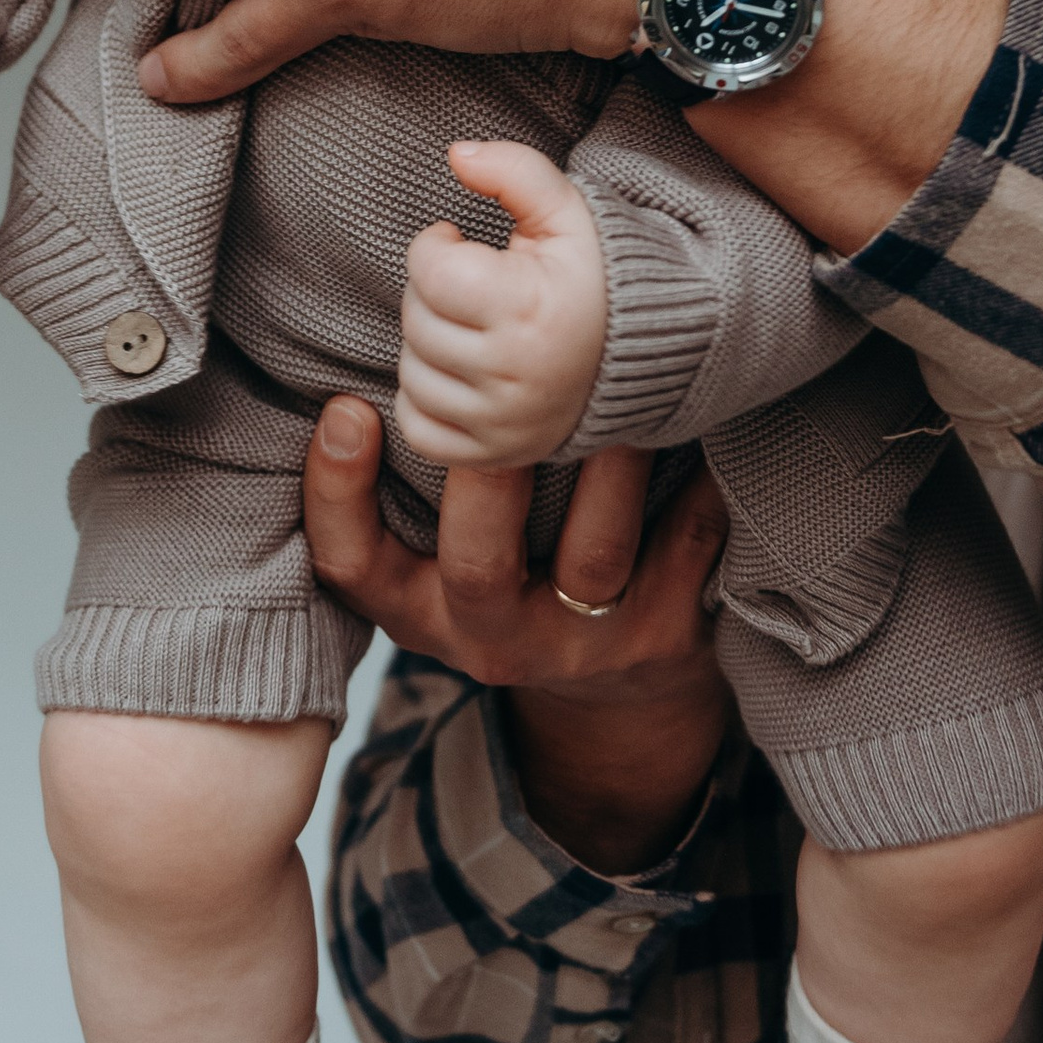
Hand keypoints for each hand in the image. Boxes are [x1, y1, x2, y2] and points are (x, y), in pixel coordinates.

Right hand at [302, 398, 732, 871]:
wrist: (615, 701)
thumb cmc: (511, 583)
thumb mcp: (437, 556)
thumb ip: (407, 478)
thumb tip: (399, 341)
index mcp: (419, 611)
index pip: (354, 566)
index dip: (338, 494)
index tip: (347, 407)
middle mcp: (492, 639)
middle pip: (477, 566)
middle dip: (488, 472)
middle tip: (506, 378)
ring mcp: (583, 646)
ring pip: (594, 557)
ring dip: (610, 463)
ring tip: (619, 378)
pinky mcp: (665, 637)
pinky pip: (685, 548)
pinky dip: (697, 482)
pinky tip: (703, 419)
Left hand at [398, 142, 607, 464]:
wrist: (648, 353)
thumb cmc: (597, 274)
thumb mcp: (568, 210)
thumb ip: (513, 170)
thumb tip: (455, 153)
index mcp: (529, 307)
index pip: (430, 270)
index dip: (436, 245)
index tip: (462, 242)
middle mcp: (514, 373)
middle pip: (417, 319)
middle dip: (434, 291)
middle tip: (470, 283)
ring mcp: (504, 421)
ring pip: (412, 373)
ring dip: (428, 342)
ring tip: (469, 323)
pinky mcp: (495, 454)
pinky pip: (419, 428)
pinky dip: (424, 399)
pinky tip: (457, 370)